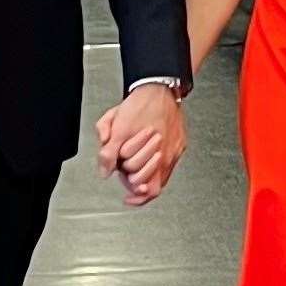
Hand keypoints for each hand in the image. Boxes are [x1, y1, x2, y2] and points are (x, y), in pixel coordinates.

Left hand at [95, 84, 186, 206]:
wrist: (159, 86)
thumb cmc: (141, 104)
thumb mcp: (117, 126)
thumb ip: (108, 152)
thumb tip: (105, 171)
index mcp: (153, 154)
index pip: (149, 191)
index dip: (136, 197)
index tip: (128, 199)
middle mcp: (167, 155)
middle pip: (154, 184)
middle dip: (137, 181)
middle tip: (126, 172)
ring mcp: (175, 150)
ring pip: (162, 174)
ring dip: (146, 172)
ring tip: (134, 162)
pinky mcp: (180, 143)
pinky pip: (169, 163)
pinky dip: (156, 163)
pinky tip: (146, 154)